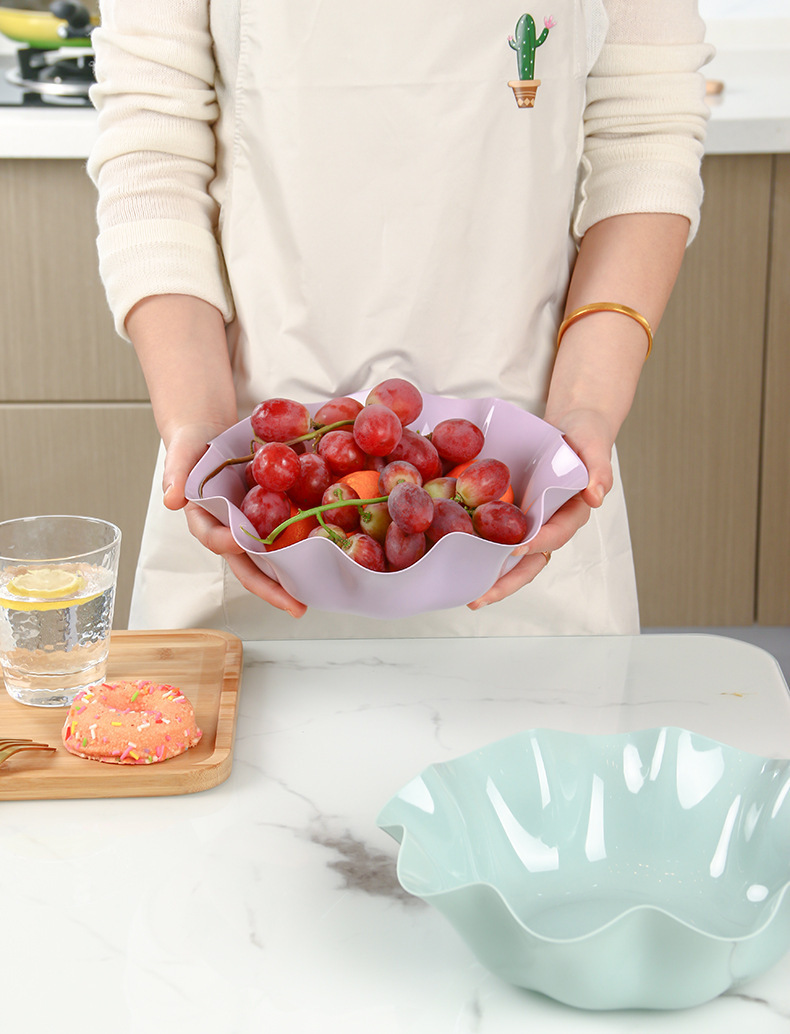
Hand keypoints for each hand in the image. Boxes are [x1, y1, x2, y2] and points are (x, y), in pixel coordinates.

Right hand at [163, 421, 307, 618]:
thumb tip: (171, 500)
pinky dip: (302, 546)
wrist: (208, 432)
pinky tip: (323, 558)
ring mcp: (250, 526)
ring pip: (269, 558)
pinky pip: (285, 533)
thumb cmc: (191, 445)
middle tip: (294, 605)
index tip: (242, 543)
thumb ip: (175, 472)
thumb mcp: (181, 452)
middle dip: (270, 588)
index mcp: (202, 519)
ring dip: (289, 578)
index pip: (213, 538)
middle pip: (247, 565)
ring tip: (313, 595)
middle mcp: (228, 530)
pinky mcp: (269, 516)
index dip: (227, 543)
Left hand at [467, 407, 612, 608]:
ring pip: (510, 558)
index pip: (555, 536)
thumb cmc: (585, 439)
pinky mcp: (511, 514)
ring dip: (489, 576)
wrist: (570, 428)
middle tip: (478, 599)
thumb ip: (599, 470)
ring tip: (464, 593)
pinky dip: (478, 549)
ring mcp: (528, 523)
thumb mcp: (594, 448)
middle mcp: (548, 525)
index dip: (537, 543)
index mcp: (571, 515)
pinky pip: (495, 536)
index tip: (516, 549)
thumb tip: (597, 496)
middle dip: (505, 582)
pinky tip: (454, 559)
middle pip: (529, 562)